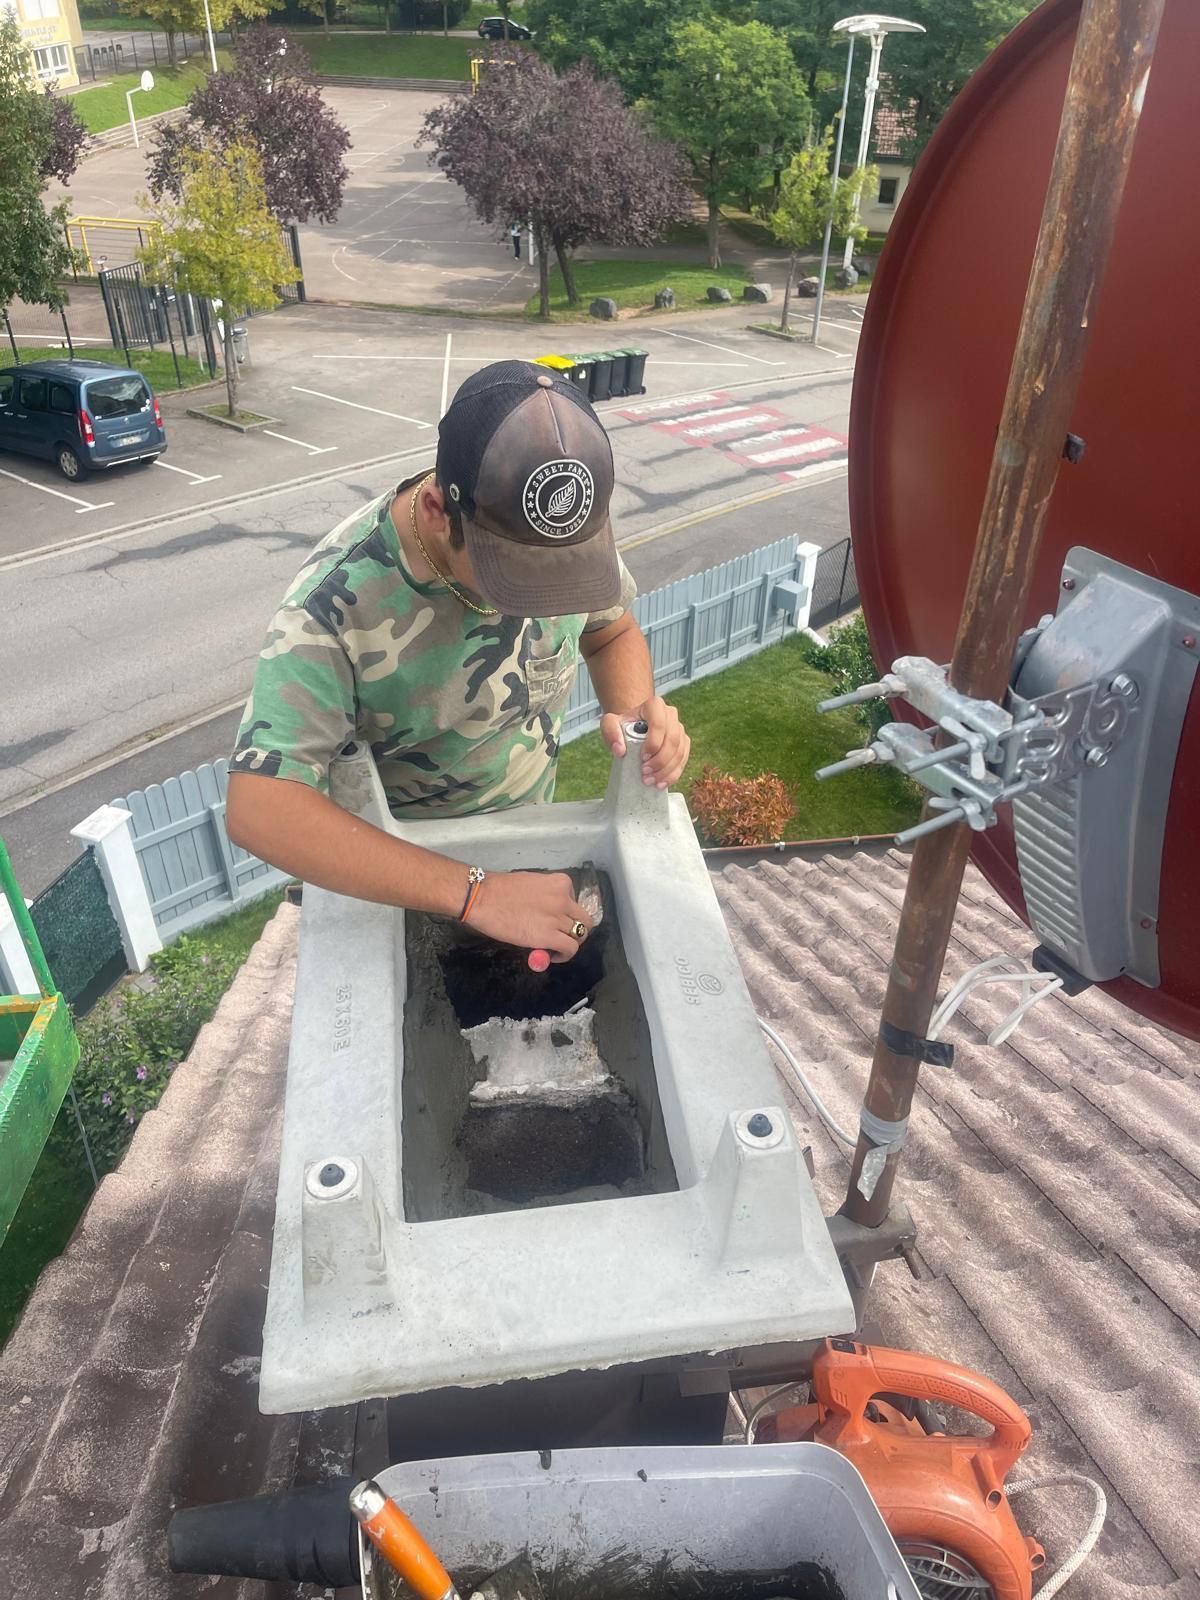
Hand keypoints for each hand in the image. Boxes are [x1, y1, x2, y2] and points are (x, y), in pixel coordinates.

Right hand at [466, 870, 592, 962]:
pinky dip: (564, 954)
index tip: (555, 920)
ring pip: (579, 935)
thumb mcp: (532, 884)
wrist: (482, 898)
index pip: (576, 902)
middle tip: (561, 936)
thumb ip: (547, 896)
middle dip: (575, 930)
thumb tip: (549, 913)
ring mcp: (558, 917)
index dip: (567, 914)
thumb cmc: (499, 889)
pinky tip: (552, 955)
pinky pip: (570, 948)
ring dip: (569, 943)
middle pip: (584, 920)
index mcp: (561, 883)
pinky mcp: (549, 936)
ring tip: (555, 947)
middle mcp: (564, 899)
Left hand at [600, 697, 690, 788]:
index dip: (653, 743)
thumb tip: (619, 750)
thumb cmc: (624, 725)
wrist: (634, 727)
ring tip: (650, 781)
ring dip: (666, 770)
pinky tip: (662, 783)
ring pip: (679, 751)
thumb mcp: (610, 723)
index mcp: (655, 705)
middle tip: (645, 774)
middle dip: (660, 761)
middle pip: (672, 740)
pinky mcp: (683, 743)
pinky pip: (683, 759)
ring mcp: (679, 729)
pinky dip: (674, 774)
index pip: (659, 724)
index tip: (642, 758)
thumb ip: (610, 732)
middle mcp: (671, 714)